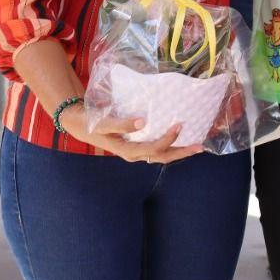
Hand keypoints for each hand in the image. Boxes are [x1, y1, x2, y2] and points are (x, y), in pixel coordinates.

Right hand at [58, 105, 202, 163]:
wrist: (79, 123)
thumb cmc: (90, 122)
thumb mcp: (102, 122)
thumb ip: (120, 123)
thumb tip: (142, 121)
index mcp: (127, 150)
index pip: (153, 149)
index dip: (168, 140)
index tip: (179, 125)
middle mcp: (134, 154)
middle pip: (162, 157)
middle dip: (181, 153)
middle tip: (200, 147)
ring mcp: (135, 151)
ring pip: (161, 155)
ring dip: (178, 151)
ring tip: (196, 146)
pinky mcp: (136, 144)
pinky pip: (156, 148)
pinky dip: (169, 145)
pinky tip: (179, 139)